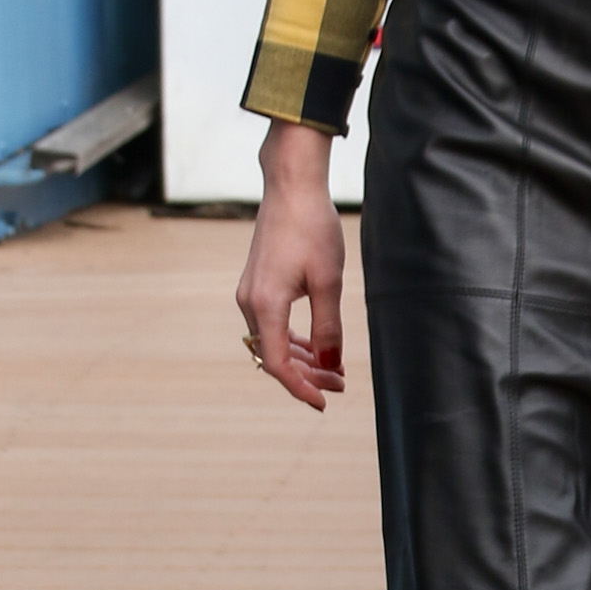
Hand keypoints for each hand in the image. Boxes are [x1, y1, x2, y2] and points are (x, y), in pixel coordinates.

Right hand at [237, 120, 347, 414]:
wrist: (291, 187)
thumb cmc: (312, 228)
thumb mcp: (329, 281)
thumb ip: (329, 327)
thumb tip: (331, 365)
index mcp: (265, 305)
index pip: (278, 364)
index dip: (300, 388)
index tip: (324, 402)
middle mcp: (249, 303)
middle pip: (274, 356)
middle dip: (307, 374)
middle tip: (341, 383)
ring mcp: (250, 294)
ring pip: (272, 342)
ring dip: (301, 358)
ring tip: (334, 369)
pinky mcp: (256, 285)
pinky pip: (271, 325)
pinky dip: (292, 339)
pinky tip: (316, 346)